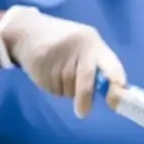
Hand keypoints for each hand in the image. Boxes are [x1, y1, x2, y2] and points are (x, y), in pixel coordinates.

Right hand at [0, 7, 125, 117]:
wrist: (27, 30)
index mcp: (93, 42)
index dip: (116, 83)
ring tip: (59, 73)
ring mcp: (57, 55)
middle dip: (85, 99)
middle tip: (83, 112)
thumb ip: (96, 63)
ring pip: (68, 88)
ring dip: (67, 90)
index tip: (115, 101)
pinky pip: (53, 88)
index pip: (111, 65)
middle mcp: (78, 47)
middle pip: (86, 81)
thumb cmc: (64, 40)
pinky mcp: (40, 64)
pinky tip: (48, 73)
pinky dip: (54, 87)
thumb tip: (108, 91)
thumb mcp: (84, 43)